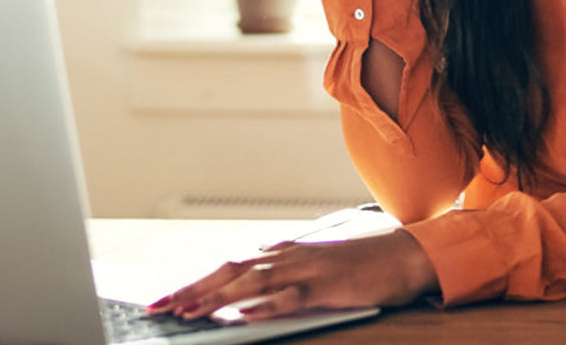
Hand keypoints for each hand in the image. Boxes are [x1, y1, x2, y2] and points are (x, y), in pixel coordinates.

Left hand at [148, 229, 438, 321]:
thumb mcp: (317, 267)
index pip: (231, 265)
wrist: (405, 254)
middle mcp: (291, 255)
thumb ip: (285, 275)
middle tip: (160, 307)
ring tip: (189, 312)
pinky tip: (246, 314)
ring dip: (218, 297)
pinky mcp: (328, 286)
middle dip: (193, 288)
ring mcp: (309, 269)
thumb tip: (251, 292)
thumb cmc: (363, 264)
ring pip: (254, 282)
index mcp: (286, 252)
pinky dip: (266, 305)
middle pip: (232, 270)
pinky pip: (292, 296)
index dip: (197, 281)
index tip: (167, 299)